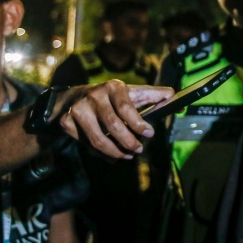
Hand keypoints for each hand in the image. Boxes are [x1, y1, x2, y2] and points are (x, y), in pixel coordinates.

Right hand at [54, 81, 173, 159]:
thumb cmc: (110, 97)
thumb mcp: (131, 92)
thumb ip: (153, 95)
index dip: (139, 124)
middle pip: (113, 125)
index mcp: (114, 87)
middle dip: (129, 142)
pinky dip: (100, 153)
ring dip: (115, 152)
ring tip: (127, 155)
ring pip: (98, 139)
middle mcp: (95, 95)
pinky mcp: (66, 122)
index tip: (150, 134)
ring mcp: (78, 109)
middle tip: (138, 150)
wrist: (72, 98)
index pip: (127, 108)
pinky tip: (109, 153)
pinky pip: (86, 144)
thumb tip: (175, 97)